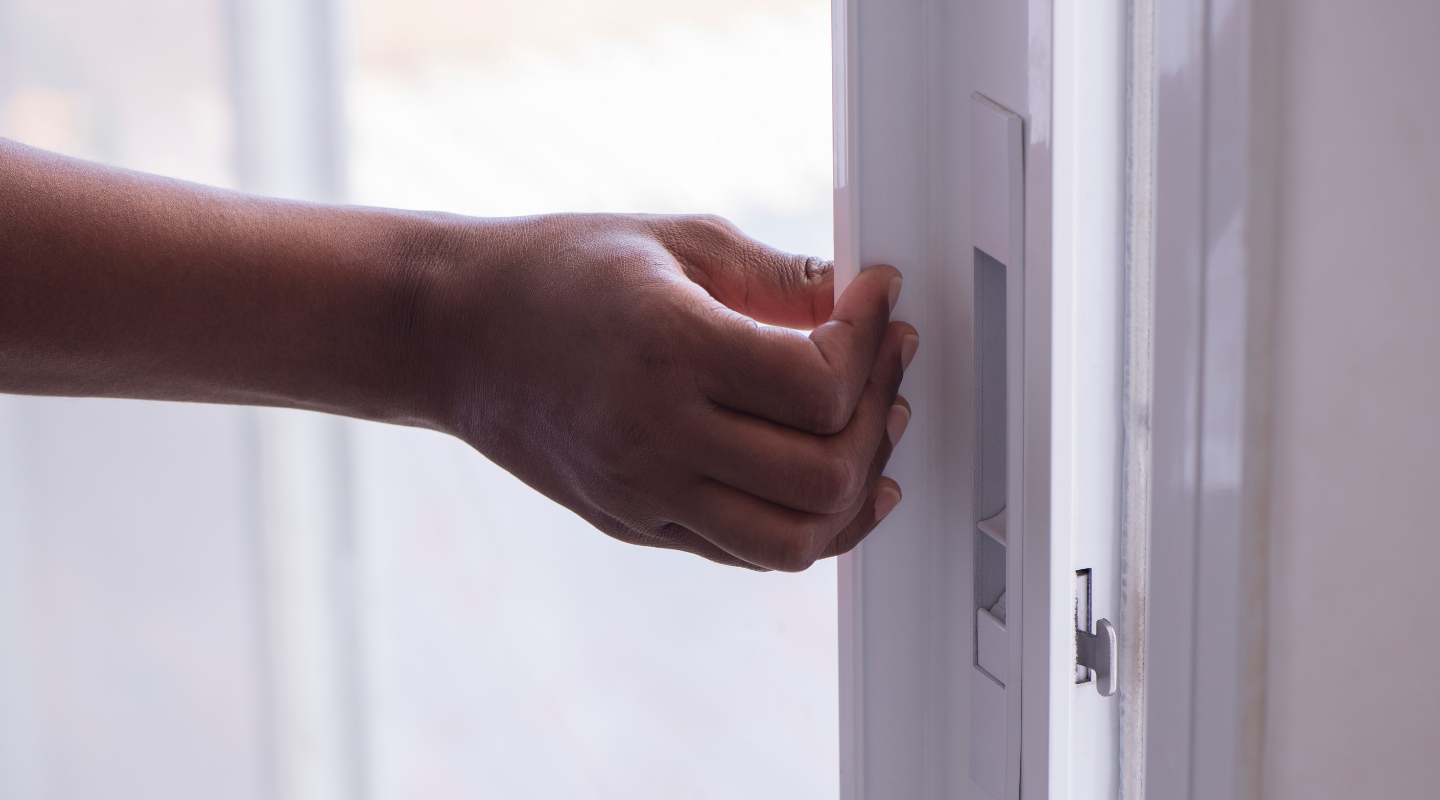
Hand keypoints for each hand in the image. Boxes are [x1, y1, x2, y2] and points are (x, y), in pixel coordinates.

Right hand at [415, 213, 918, 570]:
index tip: (878, 302)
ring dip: (855, 490)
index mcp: (668, 348)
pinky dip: (804, 522)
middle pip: (823, 475)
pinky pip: (746, 551)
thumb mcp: (673, 240)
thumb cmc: (555, 272)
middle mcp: (654, 435)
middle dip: (879, 417)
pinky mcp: (633, 524)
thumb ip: (778, 274)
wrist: (454, 333)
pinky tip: (826, 479)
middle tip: (887, 362)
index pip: (818, 386)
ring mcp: (641, 493)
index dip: (872, 343)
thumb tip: (859, 301)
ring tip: (871, 431)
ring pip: (794, 541)